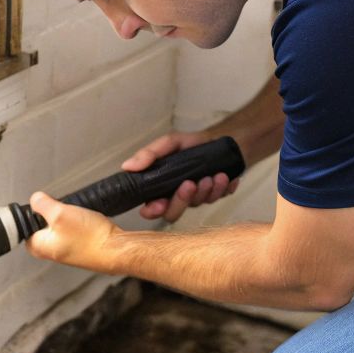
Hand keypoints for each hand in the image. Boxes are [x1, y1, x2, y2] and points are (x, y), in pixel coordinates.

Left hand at [24, 191, 118, 269]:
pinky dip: (80, 222)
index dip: (36, 210)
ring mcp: (66, 250)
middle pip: (44, 223)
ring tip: (80, 217)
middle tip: (68, 211)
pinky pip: (75, 229)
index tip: (47, 205)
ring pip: (61, 224)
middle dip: (56, 212)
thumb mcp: (60, 213)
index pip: (25, 225)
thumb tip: (35, 199)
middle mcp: (51, 251)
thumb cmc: (91, 239)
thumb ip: (42, 204)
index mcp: (38, 246)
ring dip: (70, 216)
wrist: (117, 250)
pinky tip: (88, 222)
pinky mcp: (80, 246)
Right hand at [122, 131, 241, 222]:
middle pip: (173, 213)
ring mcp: (197, 198)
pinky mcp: (216, 195)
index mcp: (161, 187)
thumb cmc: (189, 144)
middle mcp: (177, 197)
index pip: (151, 208)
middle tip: (191, 183)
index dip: (153, 210)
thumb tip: (127, 166)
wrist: (218, 138)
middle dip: (182, 200)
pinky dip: (223, 188)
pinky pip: (220, 198)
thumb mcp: (169, 143)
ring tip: (213, 175)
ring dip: (206, 191)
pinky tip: (226, 177)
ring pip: (198, 205)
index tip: (160, 202)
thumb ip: (150, 154)